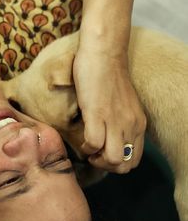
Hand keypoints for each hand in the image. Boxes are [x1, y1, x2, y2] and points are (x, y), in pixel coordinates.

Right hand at [73, 45, 145, 172]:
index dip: (116, 164)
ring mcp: (115, 120)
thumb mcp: (123, 104)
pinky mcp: (97, 114)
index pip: (134, 160)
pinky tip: (82, 138)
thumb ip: (120, 121)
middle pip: (124, 165)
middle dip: (106, 167)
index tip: (103, 153)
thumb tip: (107, 136)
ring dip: (97, 160)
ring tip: (88, 149)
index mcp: (138, 124)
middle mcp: (131, 125)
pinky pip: (94, 144)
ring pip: (112, 160)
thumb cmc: (108, 75)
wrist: (103, 53)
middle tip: (94, 154)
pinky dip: (86, 146)